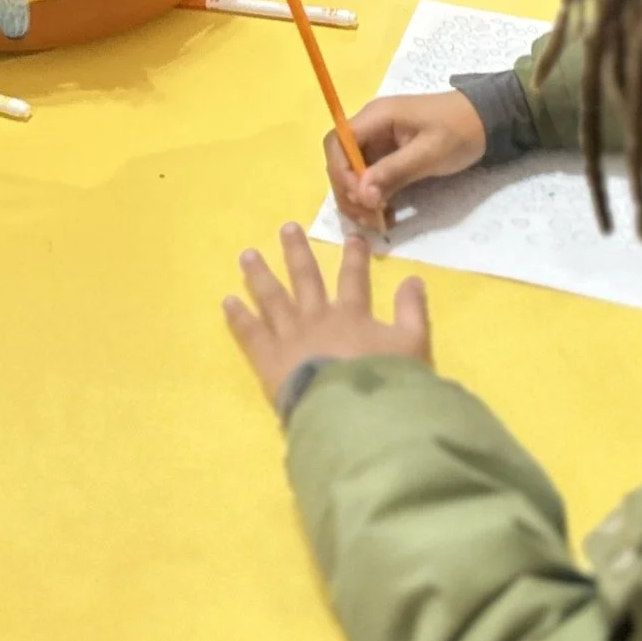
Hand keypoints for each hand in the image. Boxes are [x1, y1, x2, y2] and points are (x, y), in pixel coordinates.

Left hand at [223, 222, 429, 404]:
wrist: (351, 412)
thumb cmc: (384, 381)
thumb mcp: (413, 345)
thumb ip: (413, 311)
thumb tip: (414, 278)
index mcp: (351, 315)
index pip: (353, 279)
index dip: (353, 257)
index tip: (351, 237)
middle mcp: (317, 317)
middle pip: (305, 278)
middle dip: (297, 252)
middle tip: (287, 227)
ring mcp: (290, 335)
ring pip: (272, 297)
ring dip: (260, 275)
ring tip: (247, 255)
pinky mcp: (269, 358)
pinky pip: (250, 333)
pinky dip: (239, 316)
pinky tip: (227, 301)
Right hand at [326, 91, 487, 234]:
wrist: (487, 121)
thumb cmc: (459, 131)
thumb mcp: (429, 152)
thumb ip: (393, 171)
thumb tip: (361, 195)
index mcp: (376, 116)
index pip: (337, 142)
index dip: (341, 172)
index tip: (360, 198)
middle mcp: (371, 127)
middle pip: (340, 160)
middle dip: (348, 192)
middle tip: (368, 218)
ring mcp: (379, 142)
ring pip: (352, 173)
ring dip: (358, 199)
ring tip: (377, 222)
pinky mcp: (388, 156)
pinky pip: (370, 179)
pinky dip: (373, 198)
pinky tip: (386, 215)